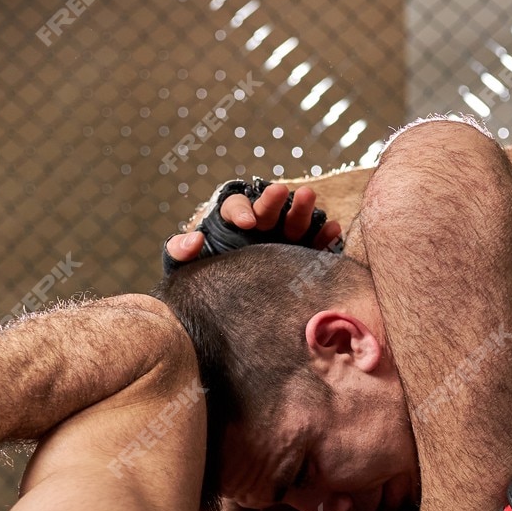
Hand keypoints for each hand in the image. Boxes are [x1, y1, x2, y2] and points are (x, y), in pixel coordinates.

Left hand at [164, 180, 344, 270]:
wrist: (223, 319)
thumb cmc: (202, 288)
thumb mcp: (184, 270)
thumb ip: (180, 252)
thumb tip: (194, 239)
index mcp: (229, 226)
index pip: (234, 208)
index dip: (240, 210)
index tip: (246, 223)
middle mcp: (259, 231)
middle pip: (267, 209)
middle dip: (274, 200)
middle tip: (281, 191)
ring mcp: (282, 243)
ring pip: (293, 221)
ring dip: (302, 209)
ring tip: (308, 196)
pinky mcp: (302, 259)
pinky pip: (315, 244)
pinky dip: (325, 236)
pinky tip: (332, 230)